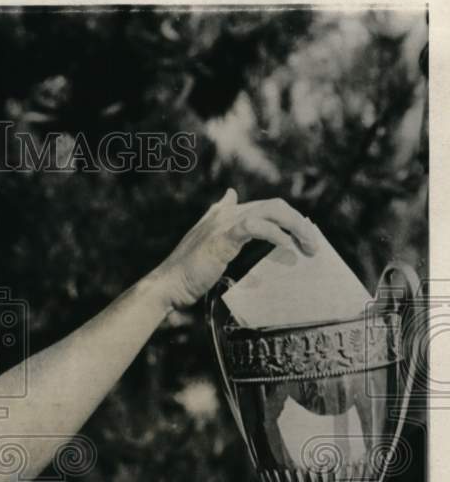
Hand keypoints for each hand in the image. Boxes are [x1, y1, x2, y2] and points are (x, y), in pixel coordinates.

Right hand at [148, 189, 322, 310]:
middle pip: (275, 205)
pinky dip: (276, 235)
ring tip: (309, 247)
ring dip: (296, 227)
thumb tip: (229, 195)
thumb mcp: (209, 243)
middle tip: (313, 245)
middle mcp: (226, 213)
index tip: (303, 238)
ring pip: (272, 211)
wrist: (168, 285)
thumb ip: (221, 222)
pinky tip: (287, 248)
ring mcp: (224, 223)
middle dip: (299, 222)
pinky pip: (256, 227)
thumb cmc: (188, 272)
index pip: (266, 207)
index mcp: (224, 214)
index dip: (289, 220)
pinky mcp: (222, 238)